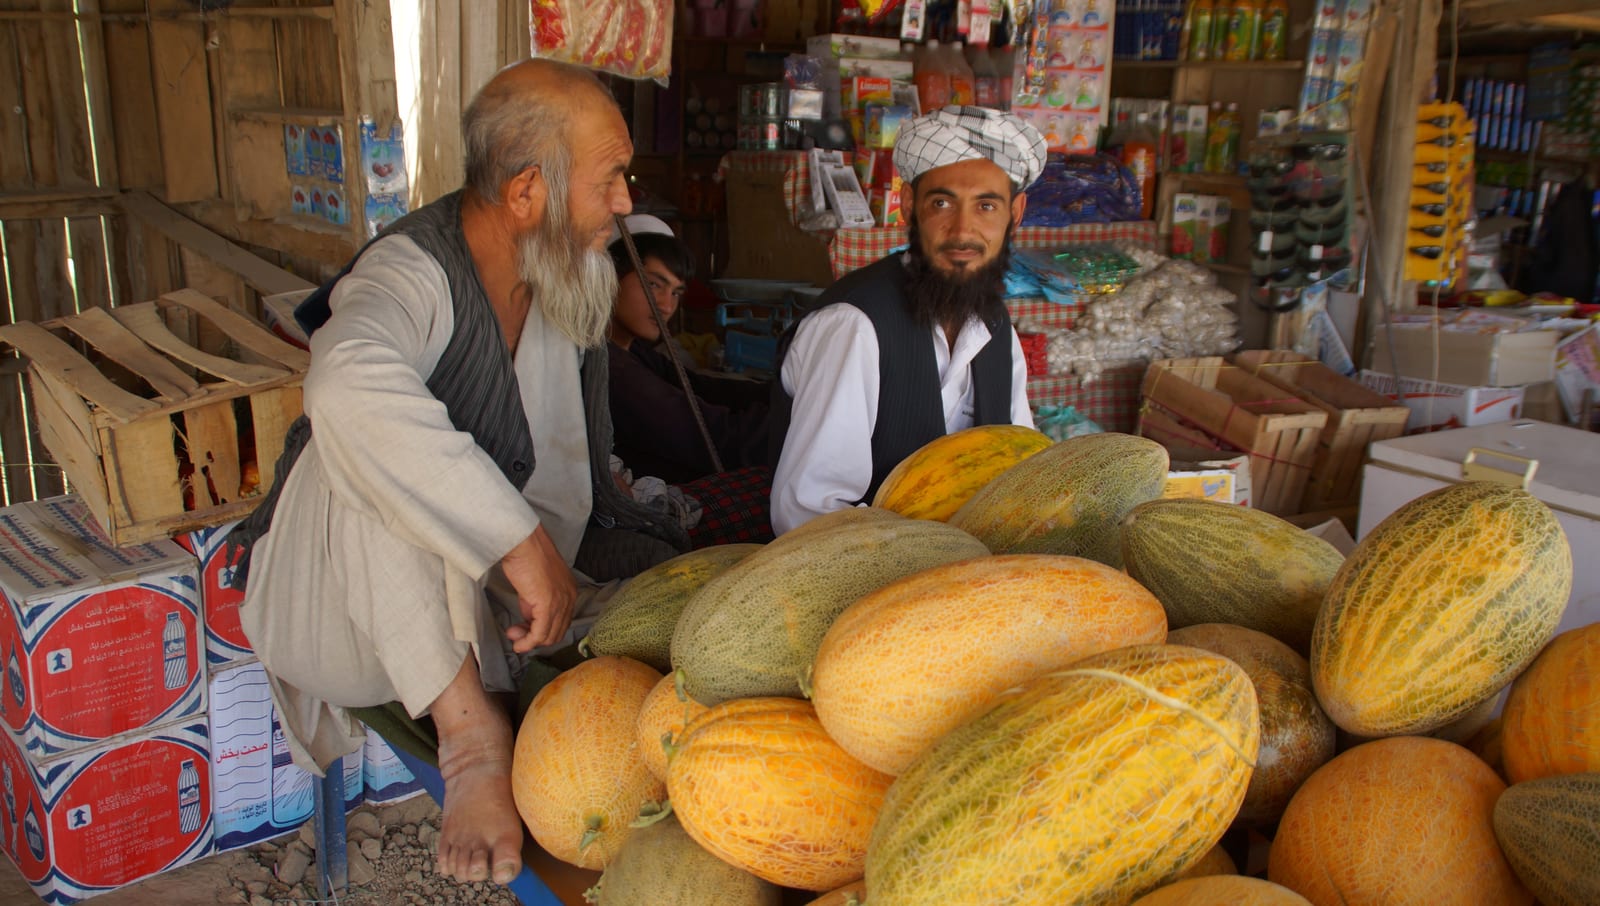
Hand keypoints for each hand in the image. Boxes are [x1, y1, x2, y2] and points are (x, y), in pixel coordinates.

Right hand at [500, 525, 576, 652]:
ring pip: (549, 636)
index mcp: (569, 591)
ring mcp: (561, 602)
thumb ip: (536, 603)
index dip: (542, 630)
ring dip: (529, 641)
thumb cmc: (525, 556)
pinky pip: (540, 634)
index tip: (522, 629)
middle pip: (557, 632)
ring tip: (513, 636)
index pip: (561, 622)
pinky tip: (517, 643)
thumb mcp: (535, 584)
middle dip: (535, 638)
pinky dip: (527, 642)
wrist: (522, 542)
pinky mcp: (548, 605)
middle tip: (515, 634)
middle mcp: (569, 598)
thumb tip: (529, 621)